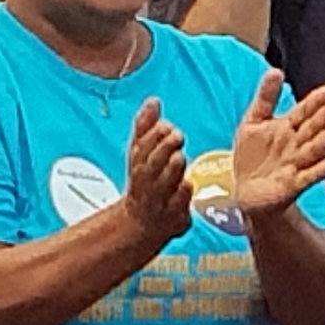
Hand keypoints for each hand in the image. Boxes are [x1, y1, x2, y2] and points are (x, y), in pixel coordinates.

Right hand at [117, 95, 191, 244]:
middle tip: (178, 137)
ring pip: (167, 179)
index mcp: (138, 163)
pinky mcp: (173, 216)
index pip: (143, 145)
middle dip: (165, 146)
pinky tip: (186, 184)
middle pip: (154, 160)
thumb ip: (146, 127)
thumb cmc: (143, 183)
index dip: (155, 133)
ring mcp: (160, 199)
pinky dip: (183, 192)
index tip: (167, 126)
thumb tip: (153, 101)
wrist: (140, 223)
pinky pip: (180, 202)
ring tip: (180, 158)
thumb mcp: (139, 154)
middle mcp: (147, 181)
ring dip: (174, 166)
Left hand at [226, 68, 324, 220]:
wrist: (245, 192)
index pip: (306, 110)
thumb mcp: (254, 121)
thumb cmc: (253, 156)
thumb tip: (275, 70)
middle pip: (313, 127)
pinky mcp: (292, 185)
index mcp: (288, 127)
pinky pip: (308, 177)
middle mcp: (296, 144)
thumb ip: (266, 97)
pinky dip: (320, 170)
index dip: (318, 100)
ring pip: (315, 148)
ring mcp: (296, 164)